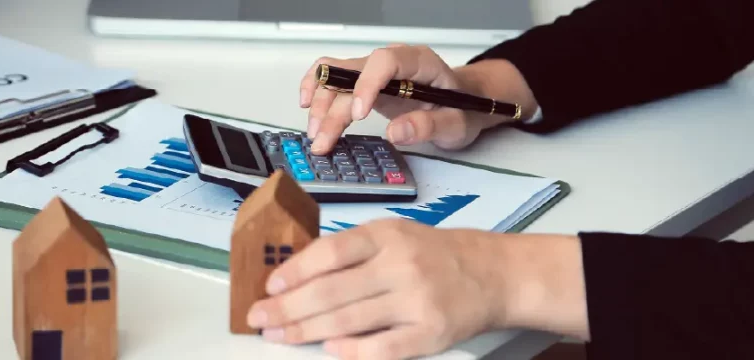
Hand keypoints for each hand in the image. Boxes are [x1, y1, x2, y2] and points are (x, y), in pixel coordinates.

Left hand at [244, 219, 506, 359]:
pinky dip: (352, 351)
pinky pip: (383, 348)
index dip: (295, 270)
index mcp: (387, 235)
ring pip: (349, 321)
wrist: (493, 273)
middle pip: (332, 290)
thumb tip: (297, 275)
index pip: (331, 251)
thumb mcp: (394, 236)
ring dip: (308, 331)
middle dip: (288, 307)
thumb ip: (352, 252)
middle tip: (261, 318)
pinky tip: (330, 350)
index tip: (269, 286)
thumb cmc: (434, 255)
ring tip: (282, 335)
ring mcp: (416, 301)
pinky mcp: (431, 333)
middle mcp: (401, 265)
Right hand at [299, 44, 535, 154]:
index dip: (367, 84)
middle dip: (334, 109)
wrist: (464, 104)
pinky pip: (332, 77)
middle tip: (325, 140)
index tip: (359, 114)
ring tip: (316, 135)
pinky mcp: (363, 84)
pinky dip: (317, 90)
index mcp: (419, 63)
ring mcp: (375, 72)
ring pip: (336, 76)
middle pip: (353, 74)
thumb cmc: (462, 109)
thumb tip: (397, 132)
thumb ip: (430, 126)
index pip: (387, 62)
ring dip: (321, 104)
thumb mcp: (456, 124)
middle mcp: (392, 62)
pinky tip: (309, 107)